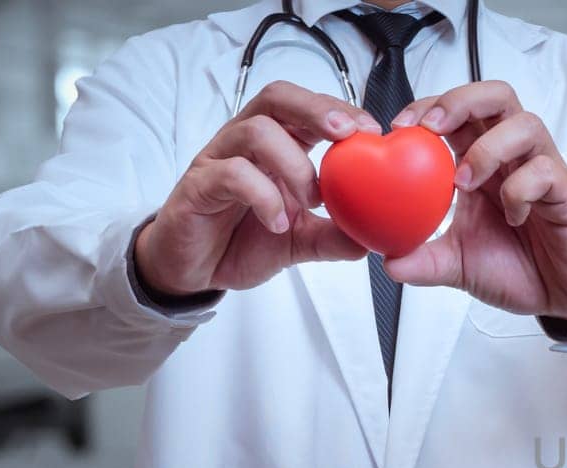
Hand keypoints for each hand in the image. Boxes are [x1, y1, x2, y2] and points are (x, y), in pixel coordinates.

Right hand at [135, 81, 380, 295]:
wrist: (195, 269)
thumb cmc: (244, 240)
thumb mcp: (301, 241)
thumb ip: (334, 237)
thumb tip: (371, 240)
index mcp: (275, 145)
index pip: (305, 107)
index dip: (338, 109)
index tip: (371, 129)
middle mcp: (245, 143)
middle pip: (277, 98)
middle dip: (316, 109)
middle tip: (347, 134)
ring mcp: (219, 160)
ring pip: (255, 131)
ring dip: (294, 163)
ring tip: (310, 201)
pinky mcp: (198, 185)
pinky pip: (230, 173)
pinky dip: (262, 195)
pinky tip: (277, 223)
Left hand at [385, 82, 566, 327]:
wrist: (562, 299)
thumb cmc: (519, 269)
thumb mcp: (457, 266)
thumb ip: (423, 259)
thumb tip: (387, 260)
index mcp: (484, 164)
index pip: (459, 112)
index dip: (430, 106)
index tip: (401, 127)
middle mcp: (514, 159)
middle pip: (496, 97)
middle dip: (460, 102)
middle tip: (431, 129)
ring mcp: (544, 172)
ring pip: (525, 124)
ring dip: (487, 148)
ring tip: (467, 183)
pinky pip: (546, 170)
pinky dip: (520, 188)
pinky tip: (513, 215)